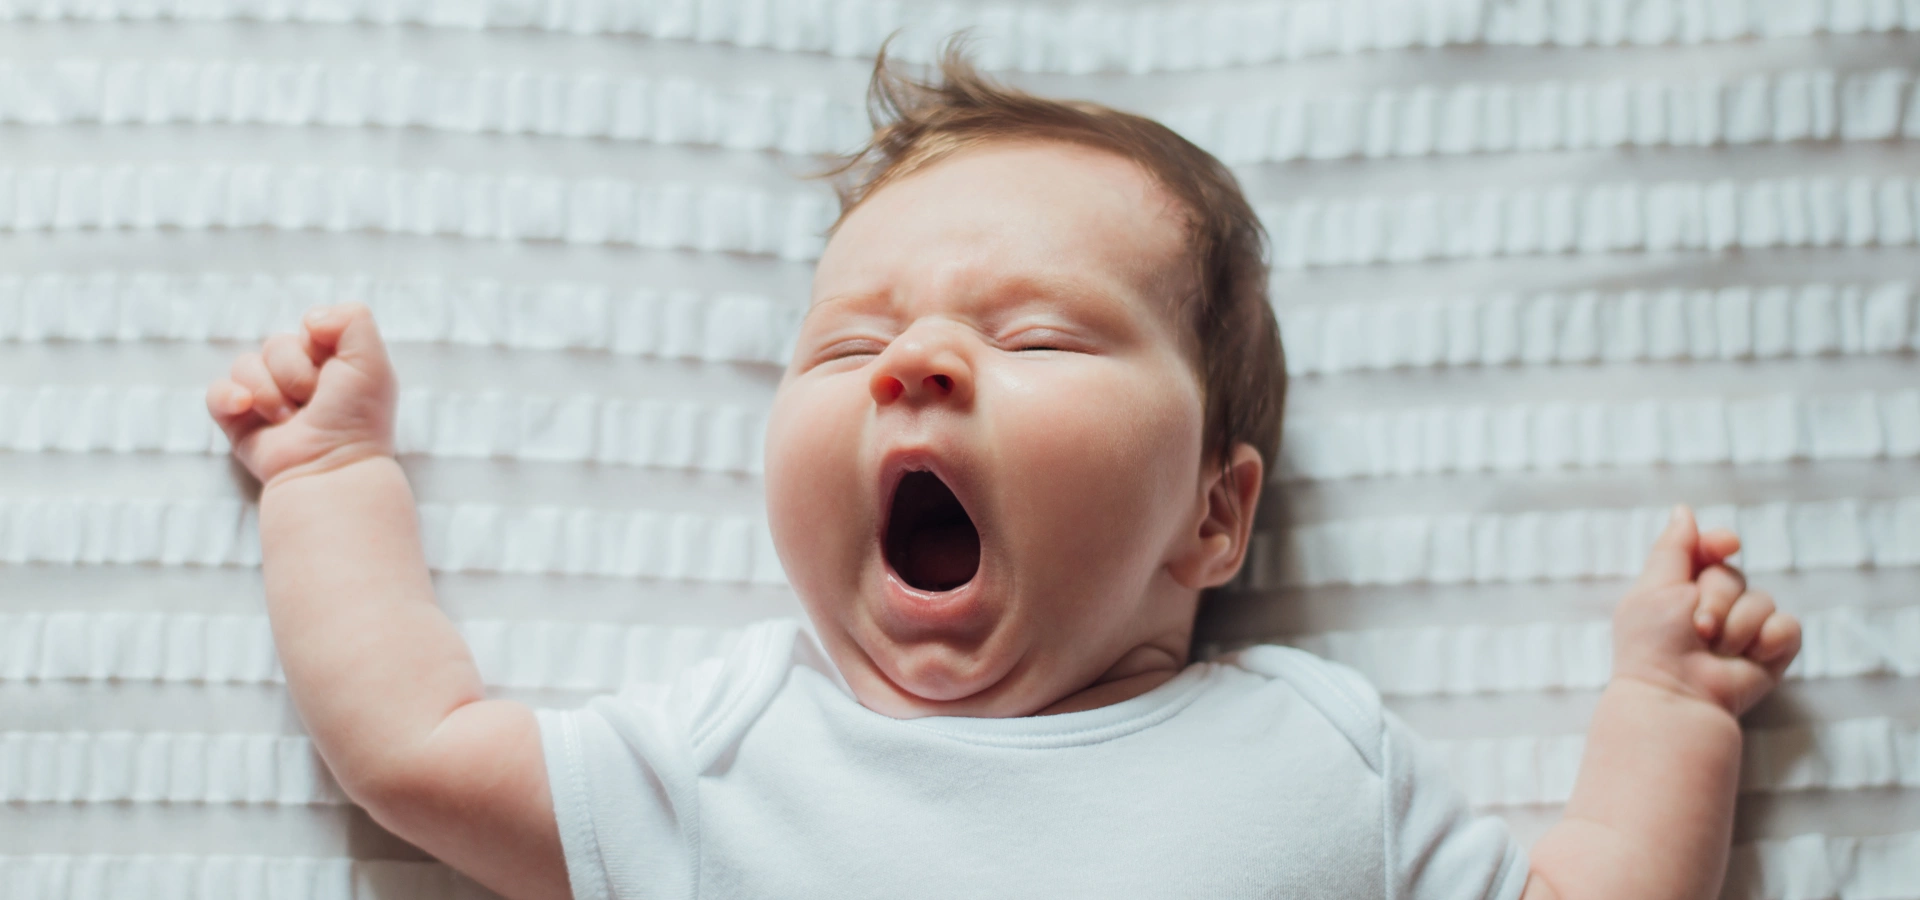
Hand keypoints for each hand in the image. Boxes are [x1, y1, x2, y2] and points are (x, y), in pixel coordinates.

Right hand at [205, 303, 397, 490]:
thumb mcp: (371, 361)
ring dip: (270, 393)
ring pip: (246, 364)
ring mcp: (266, 398)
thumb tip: (310, 318)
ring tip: (291, 420)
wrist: (332, 468)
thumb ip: (352, 319)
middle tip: (314, 403)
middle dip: (295, 374)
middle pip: (276, 344)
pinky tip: (246, 408)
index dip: (319, 346)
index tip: (336, 372)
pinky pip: (217, 391)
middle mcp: (298, 377)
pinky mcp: (238, 420)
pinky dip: (228, 397)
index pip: (308, 326)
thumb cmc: (358, 418)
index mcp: (332, 361)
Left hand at [1610, 504, 1801, 717]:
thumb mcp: (1654, 588)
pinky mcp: (1771, 651)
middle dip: (1716, 598)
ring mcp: (1745, 629)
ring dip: (1738, 625)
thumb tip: (1684, 510)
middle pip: (1733, 574)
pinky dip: (1768, 639)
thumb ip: (1673, 549)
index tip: (1727, 545)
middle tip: (1698, 627)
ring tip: (1716, 650)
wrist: (1677, 694)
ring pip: (1762, 600)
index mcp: (1683, 587)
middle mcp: (1715, 605)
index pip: (1711, 548)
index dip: (1720, 542)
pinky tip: (1749, 657)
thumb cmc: (1654, 643)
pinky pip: (1787, 626)